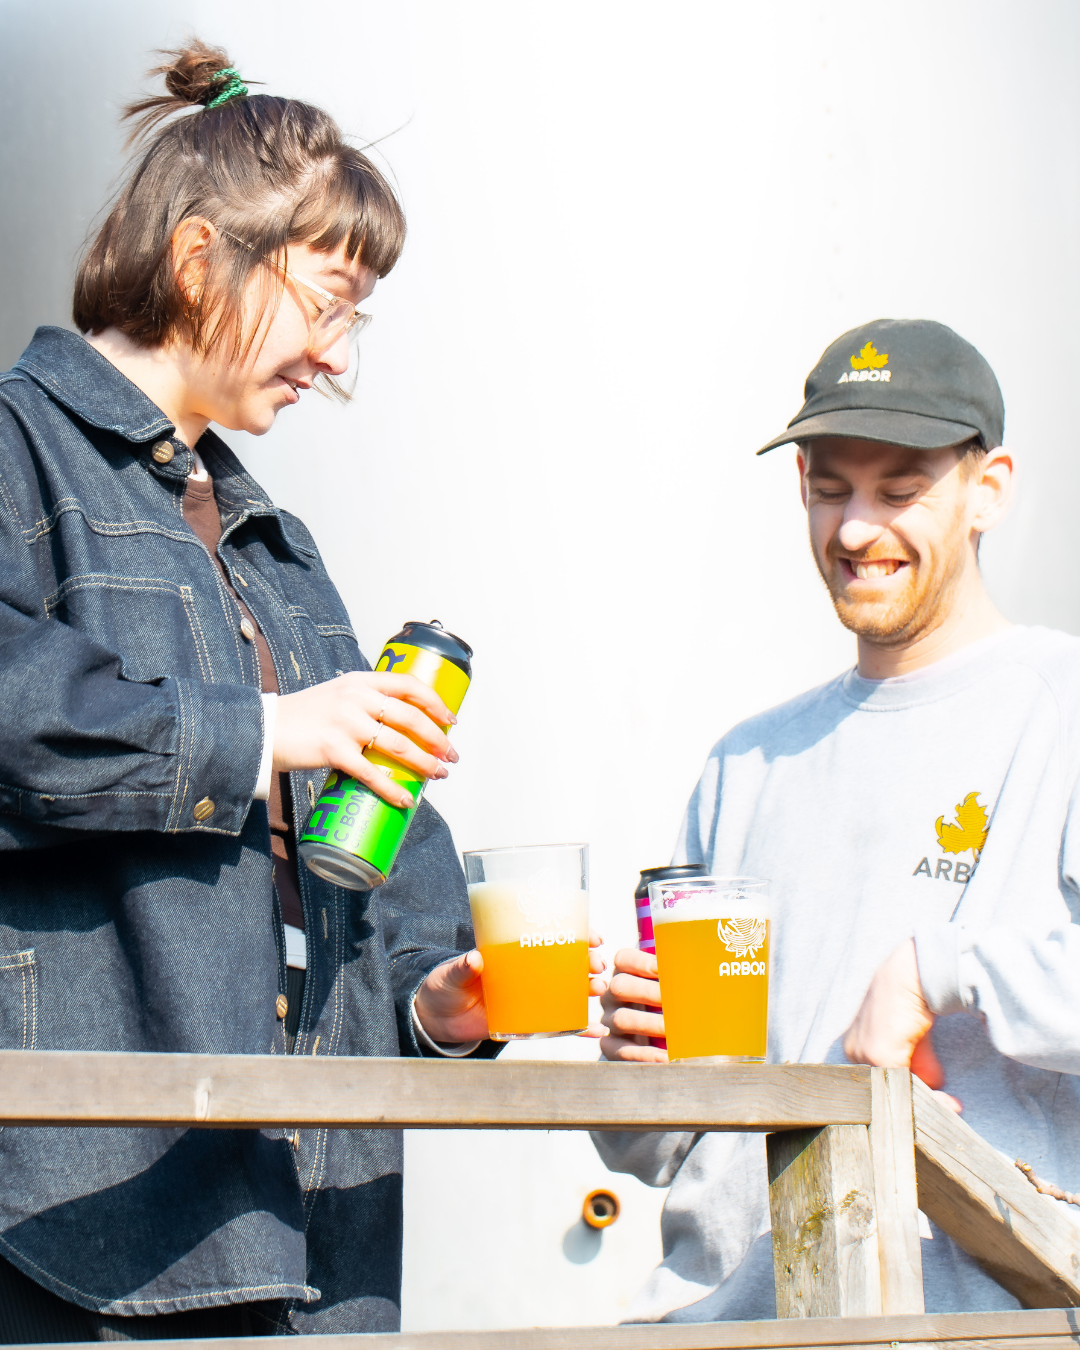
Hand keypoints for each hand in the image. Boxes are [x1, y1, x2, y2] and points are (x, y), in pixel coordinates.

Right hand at [273, 672, 457, 807]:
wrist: (265, 729)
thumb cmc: (303, 716)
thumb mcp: (337, 695)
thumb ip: (365, 702)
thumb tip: (401, 726)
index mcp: (360, 681)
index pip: (409, 685)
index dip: (435, 703)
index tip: (451, 719)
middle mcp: (356, 698)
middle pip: (411, 718)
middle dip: (438, 739)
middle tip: (451, 755)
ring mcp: (346, 724)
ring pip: (398, 745)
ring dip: (424, 763)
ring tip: (438, 774)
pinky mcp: (334, 750)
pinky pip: (372, 773)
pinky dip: (393, 789)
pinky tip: (405, 800)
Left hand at [415, 931, 608, 1044]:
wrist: (439, 1016)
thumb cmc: (447, 984)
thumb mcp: (453, 972)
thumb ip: (462, 966)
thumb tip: (474, 960)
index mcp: (516, 950)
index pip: (554, 935)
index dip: (579, 932)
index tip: (594, 936)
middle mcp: (529, 971)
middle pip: (570, 961)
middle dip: (590, 961)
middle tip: (596, 966)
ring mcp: (531, 996)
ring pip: (570, 990)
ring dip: (589, 988)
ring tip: (597, 990)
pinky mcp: (529, 1020)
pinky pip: (559, 1023)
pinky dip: (578, 1027)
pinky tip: (595, 1030)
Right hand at [599, 947, 667, 1061]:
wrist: (652, 1039)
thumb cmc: (666, 1006)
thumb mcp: (668, 988)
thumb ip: (678, 979)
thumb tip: (703, 971)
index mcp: (625, 974)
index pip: (624, 960)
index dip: (641, 962)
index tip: (660, 968)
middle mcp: (612, 995)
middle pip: (620, 986)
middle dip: (648, 992)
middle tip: (674, 1001)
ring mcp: (609, 1020)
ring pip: (621, 1019)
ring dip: (650, 1024)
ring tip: (673, 1031)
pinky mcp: (610, 1046)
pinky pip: (621, 1050)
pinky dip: (645, 1054)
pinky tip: (665, 1057)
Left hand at [843, 938, 960, 1112]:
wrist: (912, 974)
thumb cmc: (913, 1001)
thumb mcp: (914, 1041)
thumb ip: (917, 1065)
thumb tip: (936, 1092)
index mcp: (856, 1047)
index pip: (880, 1083)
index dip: (909, 1096)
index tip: (938, 1104)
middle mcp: (852, 1052)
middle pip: (886, 1091)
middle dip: (919, 1103)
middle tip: (949, 1108)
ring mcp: (862, 1054)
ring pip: (895, 1092)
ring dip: (927, 1102)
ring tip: (951, 1106)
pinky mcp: (877, 1054)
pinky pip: (903, 1088)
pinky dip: (929, 1097)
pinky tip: (949, 1101)